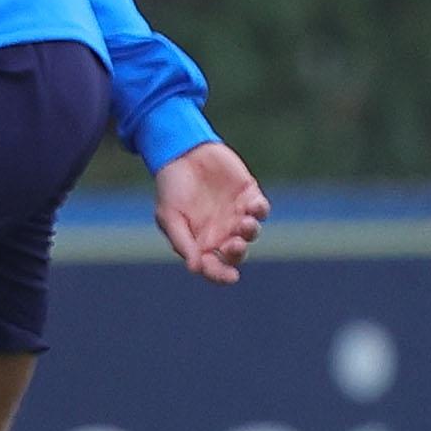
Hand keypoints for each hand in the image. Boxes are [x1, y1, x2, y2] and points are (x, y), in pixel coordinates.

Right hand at [153, 141, 269, 284]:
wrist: (181, 153)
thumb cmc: (171, 188)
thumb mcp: (169, 217)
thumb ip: (183, 243)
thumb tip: (195, 269)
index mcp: (202, 243)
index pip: (215, 267)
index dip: (222, 275)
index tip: (231, 277)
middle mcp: (222, 233)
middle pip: (237, 253)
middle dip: (238, 253)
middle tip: (234, 244)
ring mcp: (237, 215)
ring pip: (251, 232)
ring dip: (250, 232)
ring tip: (244, 223)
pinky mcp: (248, 196)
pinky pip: (260, 210)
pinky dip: (260, 211)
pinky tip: (253, 207)